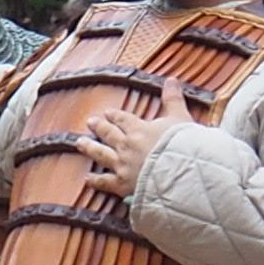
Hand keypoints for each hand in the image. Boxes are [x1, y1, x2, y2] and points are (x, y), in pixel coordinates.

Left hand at [78, 95, 197, 201]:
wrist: (181, 172)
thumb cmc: (183, 145)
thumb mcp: (180, 118)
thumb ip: (173, 99)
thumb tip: (172, 79)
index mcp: (139, 129)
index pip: (123, 119)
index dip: (114, 115)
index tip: (108, 113)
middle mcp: (126, 146)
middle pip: (109, 134)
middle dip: (99, 127)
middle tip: (90, 122)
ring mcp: (123, 165)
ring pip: (101, 154)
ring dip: (90, 148)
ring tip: (80, 142)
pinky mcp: (124, 184)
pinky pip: (106, 182)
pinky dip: (96, 181)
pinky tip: (88, 178)